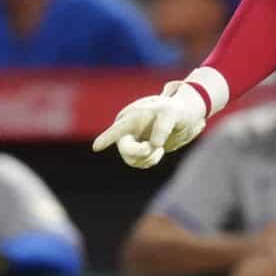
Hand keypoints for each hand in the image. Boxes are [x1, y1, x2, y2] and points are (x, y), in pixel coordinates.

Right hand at [92, 80, 208, 167]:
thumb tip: (154, 145)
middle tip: (155, 148)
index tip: (96, 147)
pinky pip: (140, 163)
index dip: (106, 138)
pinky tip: (158, 150)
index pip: (118, 130)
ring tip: (160, 148)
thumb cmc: (173, 111)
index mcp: (131, 117)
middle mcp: (126, 130)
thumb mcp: (171, 114)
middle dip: (141, 152)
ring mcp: (130, 141)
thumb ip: (163, 127)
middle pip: (126, 150)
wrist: (180, 118)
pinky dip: (151, 160)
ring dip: (149, 157)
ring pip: (133, 160)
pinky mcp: (136, 152)